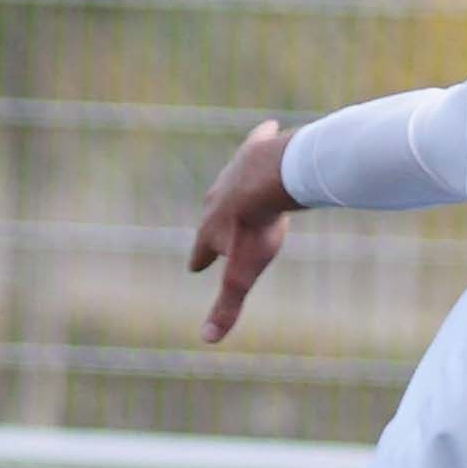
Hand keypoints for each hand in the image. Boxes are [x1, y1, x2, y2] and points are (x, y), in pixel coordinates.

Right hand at [188, 120, 296, 343]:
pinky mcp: (255, 148)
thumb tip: (206, 340)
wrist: (271, 180)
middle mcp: (216, 198)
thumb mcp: (243, 275)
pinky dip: (262, 136)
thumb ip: (228, 306)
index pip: (202, 251)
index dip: (200, 261)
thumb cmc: (257, 229)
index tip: (195, 267)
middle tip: (216, 226)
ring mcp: (235, 171)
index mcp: (211, 229)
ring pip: (233, 180)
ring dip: (237, 185)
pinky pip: (258, 140)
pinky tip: (270, 127)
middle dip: (215, 222)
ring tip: (242, 189)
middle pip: (213, 214)